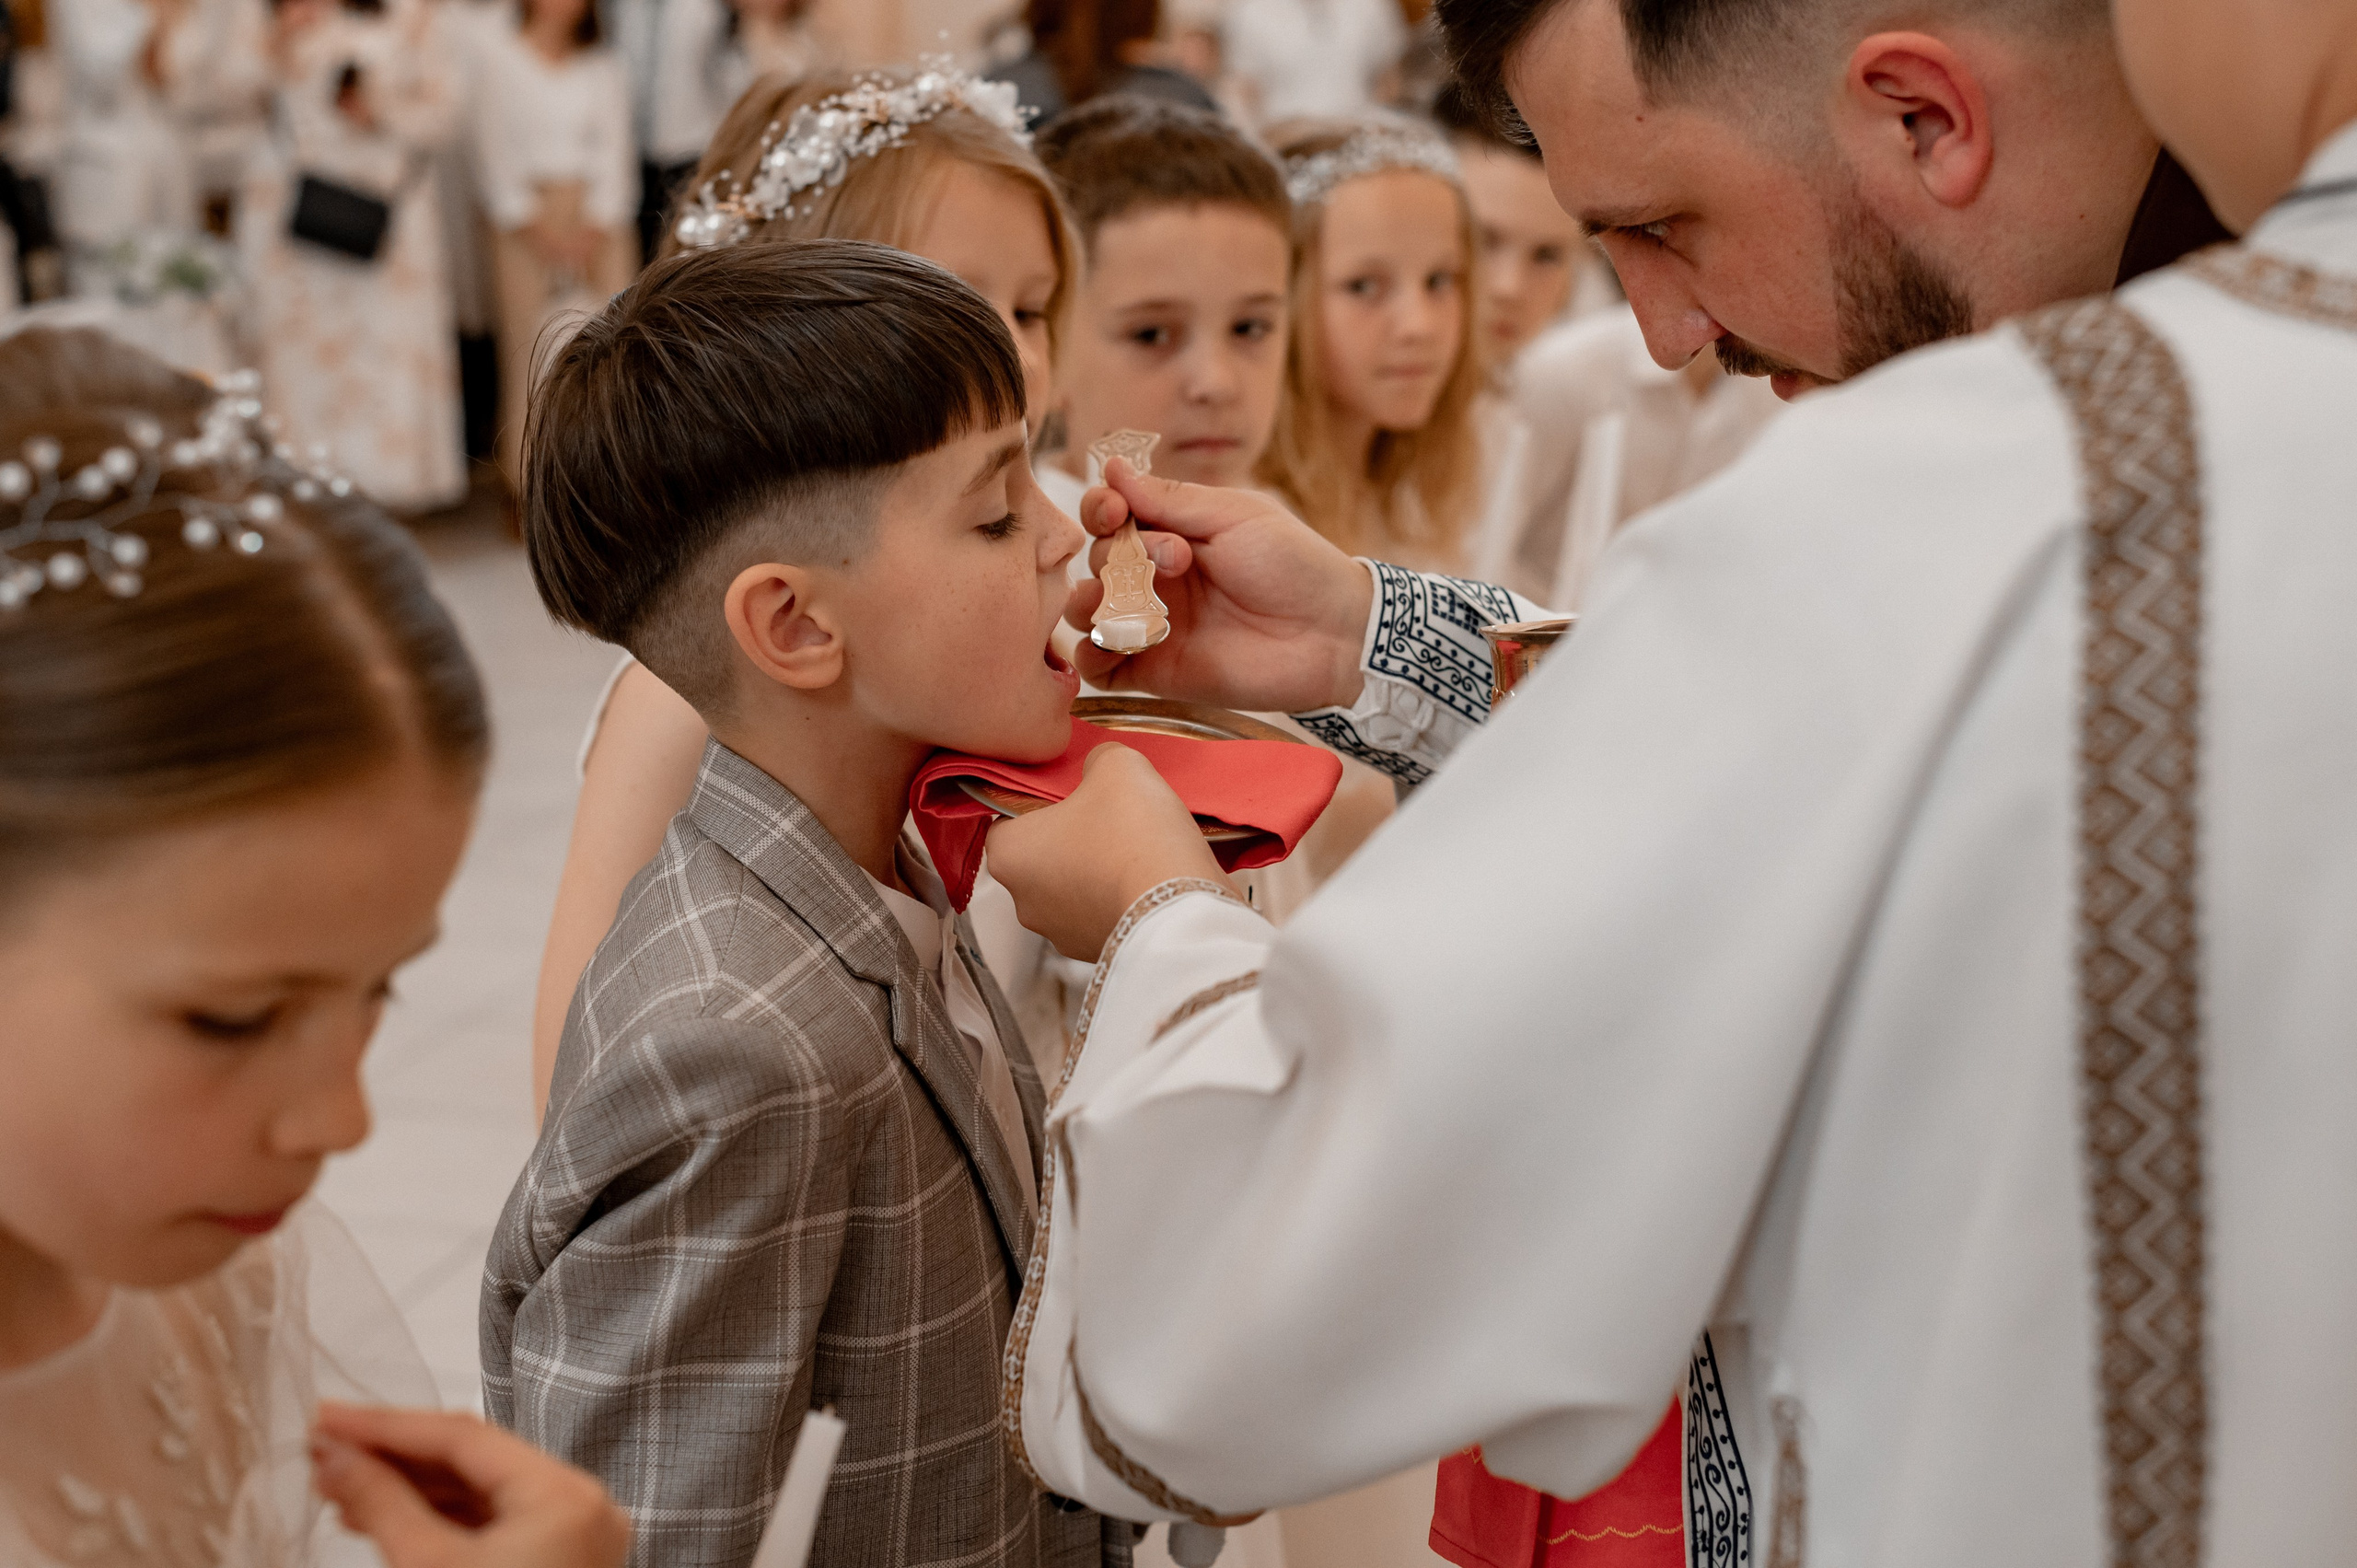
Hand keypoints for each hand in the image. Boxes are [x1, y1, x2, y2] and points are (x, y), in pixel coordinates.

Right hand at [312, 1402, 629, 1567]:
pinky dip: (439, 1519)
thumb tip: (332, 1455)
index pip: (465, 1435)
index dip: (387, 1424)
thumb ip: (381, 1504)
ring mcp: (575, 1538)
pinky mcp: (556, 1565)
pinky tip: (382, 1515)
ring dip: (411, 1487)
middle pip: (476, 1460)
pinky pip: (493, 1525)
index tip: (324, 1416)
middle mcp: (583, 1506)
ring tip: (339, 1484)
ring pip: (481, 1494)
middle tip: (323, 1448)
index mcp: (566, 1494)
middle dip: (395, 1455)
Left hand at [986, 744, 1230, 959]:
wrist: (1178, 909)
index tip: (1079, 793)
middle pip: (1042, 854)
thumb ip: (1097, 758)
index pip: (1009, 815)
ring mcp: (1057, 934)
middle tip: (1112, 817)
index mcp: (1007, 854)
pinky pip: (1100, 913)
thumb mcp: (1118, 766)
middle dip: (1073, 836)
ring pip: (1072, 887)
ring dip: (1096, 869)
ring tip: (1138, 849)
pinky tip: (1147, 879)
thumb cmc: (1134, 833)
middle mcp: (1021, 901)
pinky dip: (1118, 897)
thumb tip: (1099, 767)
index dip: (1044, 798)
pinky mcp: (1093, 953)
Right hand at [1067, 460, 1373, 713]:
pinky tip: (1114, 643)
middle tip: (1177, 559)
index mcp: (1173, 533)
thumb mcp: (1233, 516)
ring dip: (1088, 602)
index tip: (1114, 509)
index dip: (1101, 508)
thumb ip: (1169, 498)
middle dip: (1118, 554)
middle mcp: (1157, 578)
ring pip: (1086, 612)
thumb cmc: (1294, 565)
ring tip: (1123, 602)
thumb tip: (1112, 467)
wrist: (1331, 634)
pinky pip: (1102, 668)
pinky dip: (1092, 657)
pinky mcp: (1156, 673)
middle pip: (1097, 560)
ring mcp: (1153, 625)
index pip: (1112, 516)